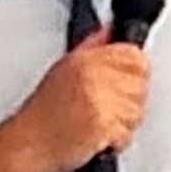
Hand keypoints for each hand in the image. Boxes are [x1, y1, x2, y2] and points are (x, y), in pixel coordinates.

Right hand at [16, 24, 149, 171]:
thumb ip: (92, 45)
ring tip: (105, 121)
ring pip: (137, 110)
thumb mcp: (64, 66)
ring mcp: (97, 100)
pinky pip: (127, 133)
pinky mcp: (101, 125)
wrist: (29, 141)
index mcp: (85, 59)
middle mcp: (92, 76)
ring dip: (126, 121)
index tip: (130, 79)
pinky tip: (102, 135)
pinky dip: (118, 140)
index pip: (134, 55)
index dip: (137, 69)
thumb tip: (110, 30)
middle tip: (114, 105)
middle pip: (141, 83)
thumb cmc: (44, 110)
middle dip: (132, 98)